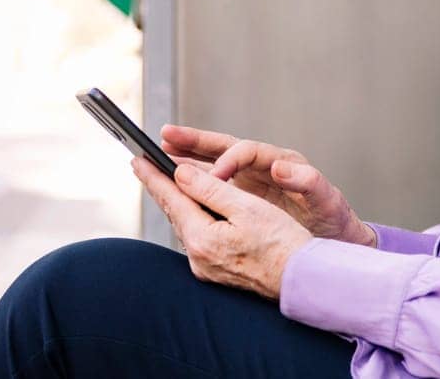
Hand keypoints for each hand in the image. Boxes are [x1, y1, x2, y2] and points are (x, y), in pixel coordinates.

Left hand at [133, 156, 312, 299]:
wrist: (302, 280)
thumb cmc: (282, 243)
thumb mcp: (246, 207)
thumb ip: (209, 189)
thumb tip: (180, 174)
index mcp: (203, 238)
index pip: (171, 198)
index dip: (154, 176)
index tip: (138, 159)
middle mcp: (199, 257)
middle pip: (174, 212)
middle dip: (160, 187)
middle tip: (144, 166)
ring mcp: (207, 268)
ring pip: (186, 224)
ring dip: (176, 201)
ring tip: (166, 183)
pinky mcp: (218, 272)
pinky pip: (198, 236)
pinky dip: (192, 217)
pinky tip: (193, 209)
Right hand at [160, 125, 376, 247]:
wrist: (337, 240)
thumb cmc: (333, 220)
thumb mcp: (325, 200)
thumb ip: (307, 183)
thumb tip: (281, 168)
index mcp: (280, 161)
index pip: (246, 152)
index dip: (228, 161)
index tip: (214, 175)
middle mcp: (262, 166)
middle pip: (222, 147)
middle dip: (194, 141)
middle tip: (166, 136)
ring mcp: (250, 181)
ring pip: (212, 163)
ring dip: (187, 158)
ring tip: (160, 152)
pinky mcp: (243, 198)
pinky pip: (212, 186)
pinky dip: (192, 182)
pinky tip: (173, 186)